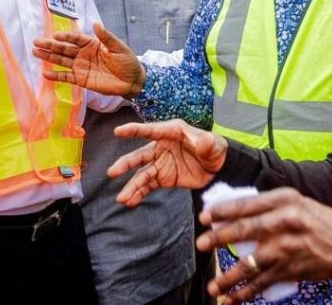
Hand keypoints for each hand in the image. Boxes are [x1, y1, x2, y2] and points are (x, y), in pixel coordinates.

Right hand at [32, 22, 144, 96]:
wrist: (132, 81)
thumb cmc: (127, 61)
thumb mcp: (119, 47)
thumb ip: (106, 37)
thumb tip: (96, 23)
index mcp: (92, 43)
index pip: (75, 39)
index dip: (65, 37)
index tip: (55, 36)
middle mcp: (83, 54)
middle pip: (64, 48)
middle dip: (50, 45)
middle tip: (36, 42)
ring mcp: (81, 67)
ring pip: (62, 61)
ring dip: (49, 57)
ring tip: (35, 53)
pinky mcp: (81, 80)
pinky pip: (66, 77)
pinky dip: (56, 75)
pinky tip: (45, 73)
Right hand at [108, 120, 228, 206]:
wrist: (219, 168)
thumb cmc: (215, 149)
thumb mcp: (213, 143)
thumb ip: (205, 143)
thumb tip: (203, 141)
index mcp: (171, 132)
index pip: (150, 131)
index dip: (134, 130)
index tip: (118, 132)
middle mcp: (161, 147)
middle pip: (140, 155)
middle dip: (126, 164)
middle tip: (112, 172)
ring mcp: (160, 163)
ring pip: (141, 174)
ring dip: (131, 186)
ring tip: (121, 199)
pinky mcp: (163, 178)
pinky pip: (148, 186)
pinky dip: (139, 194)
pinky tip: (131, 202)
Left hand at [197, 188, 331, 303]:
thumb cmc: (317, 220)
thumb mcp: (295, 201)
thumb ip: (267, 205)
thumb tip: (233, 212)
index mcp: (284, 200)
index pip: (246, 205)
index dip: (222, 211)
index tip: (204, 217)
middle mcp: (284, 222)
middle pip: (244, 231)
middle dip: (218, 239)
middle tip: (201, 245)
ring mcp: (285, 248)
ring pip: (250, 264)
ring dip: (228, 277)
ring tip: (214, 285)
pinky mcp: (288, 270)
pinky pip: (261, 283)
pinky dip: (244, 294)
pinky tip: (231, 300)